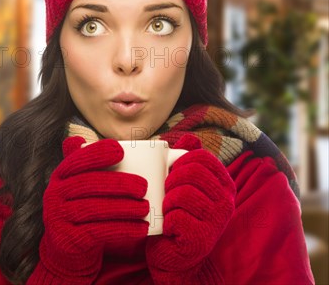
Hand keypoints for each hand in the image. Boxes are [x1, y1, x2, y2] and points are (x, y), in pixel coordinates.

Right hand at [36, 136, 149, 280]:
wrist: (68, 248)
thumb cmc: (83, 209)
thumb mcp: (81, 186)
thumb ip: (88, 165)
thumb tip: (96, 142)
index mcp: (60, 176)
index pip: (76, 160)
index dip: (97, 153)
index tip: (120, 151)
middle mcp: (54, 194)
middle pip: (87, 184)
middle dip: (118, 183)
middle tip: (143, 186)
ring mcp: (58, 217)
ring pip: (94, 209)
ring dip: (123, 208)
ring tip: (145, 207)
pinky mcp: (68, 239)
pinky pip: (98, 232)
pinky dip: (122, 229)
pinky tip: (140, 228)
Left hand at [146, 134, 235, 283]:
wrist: (173, 254)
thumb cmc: (177, 213)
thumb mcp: (182, 184)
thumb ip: (186, 160)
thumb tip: (190, 138)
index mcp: (223, 183)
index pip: (201, 156)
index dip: (180, 161)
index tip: (172, 174)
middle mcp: (226, 201)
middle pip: (192, 172)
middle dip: (171, 179)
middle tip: (167, 193)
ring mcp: (216, 221)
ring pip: (183, 193)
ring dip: (167, 200)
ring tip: (168, 210)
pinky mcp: (202, 239)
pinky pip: (176, 217)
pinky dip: (166, 220)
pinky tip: (170, 227)